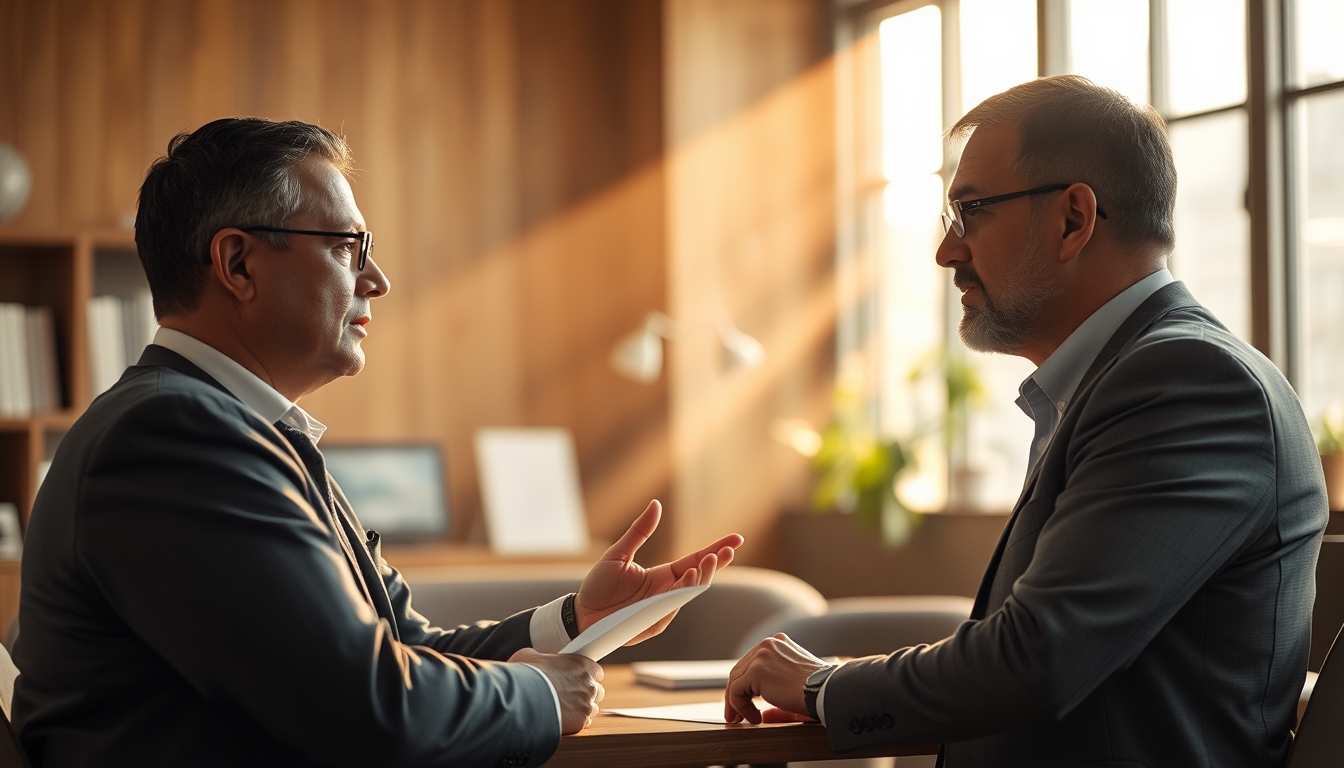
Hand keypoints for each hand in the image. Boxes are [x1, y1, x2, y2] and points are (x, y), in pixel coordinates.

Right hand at [509, 648, 603, 733]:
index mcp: (582, 665)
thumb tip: (536, 660)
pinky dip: (574, 722)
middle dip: (586, 693)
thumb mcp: (530, 657)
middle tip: (569, 694)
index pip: (596, 671)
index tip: (577, 678)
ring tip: (563, 709)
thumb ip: (541, 658)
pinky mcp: (580, 722)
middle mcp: (589, 684)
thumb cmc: (527, 675)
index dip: (587, 675)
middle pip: (597, 691)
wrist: (523, 699)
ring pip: (591, 708)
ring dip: (581, 708)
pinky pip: (583, 723)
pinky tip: (561, 718)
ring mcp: (586, 704)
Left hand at [575, 500, 742, 643]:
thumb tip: (656, 504)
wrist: (580, 613)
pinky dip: (679, 597)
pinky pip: (670, 611)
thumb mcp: (619, 553)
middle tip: (725, 551)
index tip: (736, 539)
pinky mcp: (652, 625)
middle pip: (699, 577)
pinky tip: (687, 581)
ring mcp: (662, 610)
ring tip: (708, 561)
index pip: (696, 560)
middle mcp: (666, 593)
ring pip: (688, 595)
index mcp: (663, 575)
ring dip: (700, 578)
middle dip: (715, 565)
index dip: (717, 550)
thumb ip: (639, 531)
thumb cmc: (598, 585)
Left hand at [724, 633, 828, 724]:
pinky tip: (754, 719)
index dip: (747, 686)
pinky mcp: (756, 670)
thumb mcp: (796, 692)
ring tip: (746, 720)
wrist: (827, 691)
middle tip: (738, 717)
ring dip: (736, 704)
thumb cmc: (820, 692)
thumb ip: (777, 703)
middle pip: (740, 670)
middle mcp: (768, 644)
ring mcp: (761, 655)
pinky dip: (740, 707)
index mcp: (779, 644)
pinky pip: (736, 691)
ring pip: (735, 680)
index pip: (752, 663)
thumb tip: (764, 716)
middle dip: (737, 695)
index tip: (748, 706)